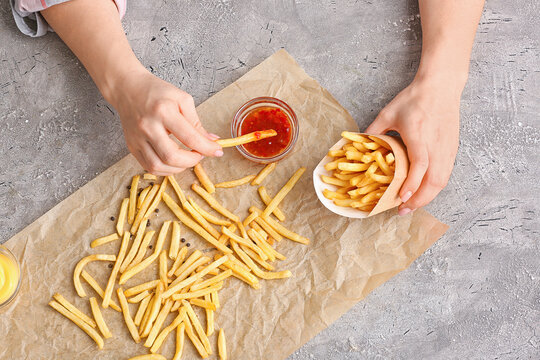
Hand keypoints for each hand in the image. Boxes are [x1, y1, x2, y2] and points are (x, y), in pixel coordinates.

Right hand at [110, 69, 222, 174]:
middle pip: (171, 156)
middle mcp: (148, 126)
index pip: (189, 137)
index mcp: (163, 111)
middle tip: (200, 154)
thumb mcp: (182, 99)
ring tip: (187, 159)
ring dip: (178, 168)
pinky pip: (149, 167)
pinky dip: (165, 169)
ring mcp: (137, 138)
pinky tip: (173, 162)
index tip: (217, 151)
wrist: (127, 88)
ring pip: (158, 166)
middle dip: (192, 161)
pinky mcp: (131, 146)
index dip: (207, 148)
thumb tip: (211, 141)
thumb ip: (196, 122)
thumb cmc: (156, 91)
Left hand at [365, 75, 462, 214]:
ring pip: (442, 180)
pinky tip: (423, 193)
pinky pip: (446, 174)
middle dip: (419, 199)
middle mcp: (436, 145)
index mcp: (419, 135)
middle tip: (402, 210)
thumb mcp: (388, 112)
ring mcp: (447, 149)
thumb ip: (373, 130)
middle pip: (434, 180)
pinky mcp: (452, 150)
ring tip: (412, 205)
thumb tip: (358, 144)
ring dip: (427, 197)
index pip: (420, 164)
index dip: (411, 183)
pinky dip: (435, 188)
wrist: (441, 87)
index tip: (402, 197)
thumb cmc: (414, 99)